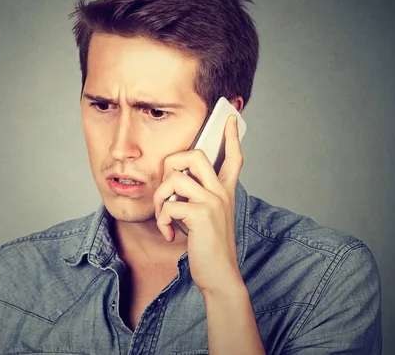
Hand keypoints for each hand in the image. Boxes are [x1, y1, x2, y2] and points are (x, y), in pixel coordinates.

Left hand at [153, 115, 244, 294]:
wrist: (220, 275)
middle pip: (196, 155)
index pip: (233, 157)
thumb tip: (174, 182)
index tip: (230, 118)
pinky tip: (169, 234)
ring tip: (165, 218)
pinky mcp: (201, 215)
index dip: (231, 137)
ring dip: (161, 200)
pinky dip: (162, 220)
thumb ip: (196, 197)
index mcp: (225, 191)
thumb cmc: (209, 246)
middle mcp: (222, 192)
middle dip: (172, 164)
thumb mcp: (207, 216)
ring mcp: (213, 202)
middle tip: (168, 188)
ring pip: (175, 179)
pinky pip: (169, 205)